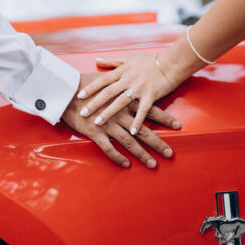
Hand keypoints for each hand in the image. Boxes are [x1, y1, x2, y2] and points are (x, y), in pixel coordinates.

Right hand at [62, 72, 180, 168]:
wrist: (66, 91)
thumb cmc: (86, 83)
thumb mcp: (108, 79)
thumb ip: (122, 83)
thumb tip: (132, 81)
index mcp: (125, 101)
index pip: (150, 110)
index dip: (165, 119)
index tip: (178, 125)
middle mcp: (120, 114)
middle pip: (143, 130)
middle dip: (158, 143)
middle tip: (170, 154)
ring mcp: (108, 124)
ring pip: (130, 142)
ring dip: (142, 154)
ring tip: (153, 164)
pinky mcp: (95, 133)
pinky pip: (109, 148)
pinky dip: (118, 157)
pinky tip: (127, 165)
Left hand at [75, 55, 181, 136]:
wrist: (171, 62)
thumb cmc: (150, 61)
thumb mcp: (129, 59)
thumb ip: (112, 62)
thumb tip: (96, 60)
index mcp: (123, 71)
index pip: (103, 80)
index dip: (91, 88)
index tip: (79, 95)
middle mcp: (128, 79)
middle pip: (107, 92)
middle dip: (94, 103)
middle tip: (83, 112)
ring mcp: (139, 88)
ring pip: (120, 102)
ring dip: (108, 113)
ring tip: (98, 123)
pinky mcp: (151, 95)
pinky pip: (142, 110)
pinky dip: (137, 121)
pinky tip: (131, 131)